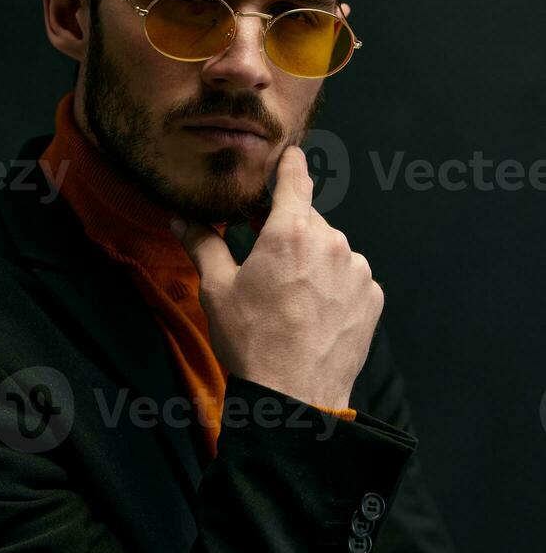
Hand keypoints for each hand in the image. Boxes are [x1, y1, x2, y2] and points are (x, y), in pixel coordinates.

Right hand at [171, 145, 383, 410]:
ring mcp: (356, 270)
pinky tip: (314, 310)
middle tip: (267, 260)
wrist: (294, 398)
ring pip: (331, 249)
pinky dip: (334, 284)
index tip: (291, 154)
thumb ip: (203, 244)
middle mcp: (330, 241)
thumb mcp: (217, 289)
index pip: (295, 179)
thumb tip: (180, 218)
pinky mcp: (372, 296)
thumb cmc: (252, 342)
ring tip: (290, 296)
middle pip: (308, 221)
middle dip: (289, 232)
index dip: (291, 164)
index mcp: (290, 232)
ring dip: (313, 259)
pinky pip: (350, 276)